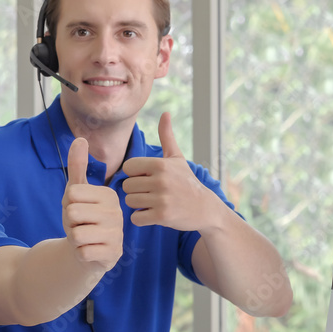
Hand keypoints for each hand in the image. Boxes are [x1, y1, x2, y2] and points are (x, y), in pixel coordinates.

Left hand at [62, 137, 122, 270]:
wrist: (86, 249)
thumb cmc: (81, 217)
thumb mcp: (75, 191)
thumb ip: (77, 165)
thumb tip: (80, 138)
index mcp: (109, 194)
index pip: (72, 194)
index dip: (68, 204)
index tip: (79, 209)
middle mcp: (117, 213)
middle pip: (73, 213)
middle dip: (70, 222)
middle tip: (81, 225)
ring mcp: (117, 234)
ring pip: (76, 233)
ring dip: (74, 238)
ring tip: (85, 237)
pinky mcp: (113, 254)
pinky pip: (82, 252)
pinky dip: (80, 253)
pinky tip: (90, 250)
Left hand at [122, 112, 219, 230]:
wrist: (205, 208)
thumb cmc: (186, 181)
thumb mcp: (177, 158)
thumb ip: (167, 136)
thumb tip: (165, 112)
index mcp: (160, 164)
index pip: (128, 168)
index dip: (135, 174)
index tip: (147, 178)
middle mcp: (161, 180)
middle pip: (127, 186)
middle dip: (136, 191)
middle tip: (151, 193)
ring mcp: (162, 199)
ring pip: (130, 201)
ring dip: (138, 205)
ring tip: (153, 203)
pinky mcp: (162, 216)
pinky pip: (136, 218)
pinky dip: (141, 218)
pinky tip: (153, 214)